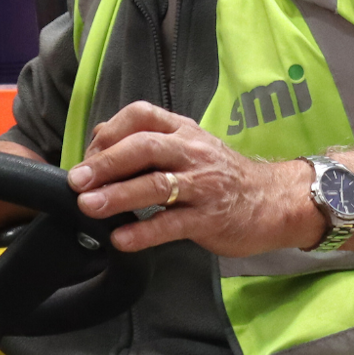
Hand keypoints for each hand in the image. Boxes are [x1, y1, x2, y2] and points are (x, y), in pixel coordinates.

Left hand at [68, 102, 322, 256]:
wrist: (275, 201)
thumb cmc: (224, 177)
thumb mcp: (192, 148)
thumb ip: (152, 143)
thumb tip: (100, 142)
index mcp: (184, 131)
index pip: (142, 115)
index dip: (111, 131)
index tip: (87, 153)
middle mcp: (193, 152)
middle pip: (145, 147)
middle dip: (106, 163)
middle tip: (77, 181)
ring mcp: (203, 186)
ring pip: (156, 185)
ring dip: (118, 196)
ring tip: (89, 207)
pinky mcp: (210, 219)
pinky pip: (172, 224)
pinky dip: (144, 232)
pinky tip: (121, 239)